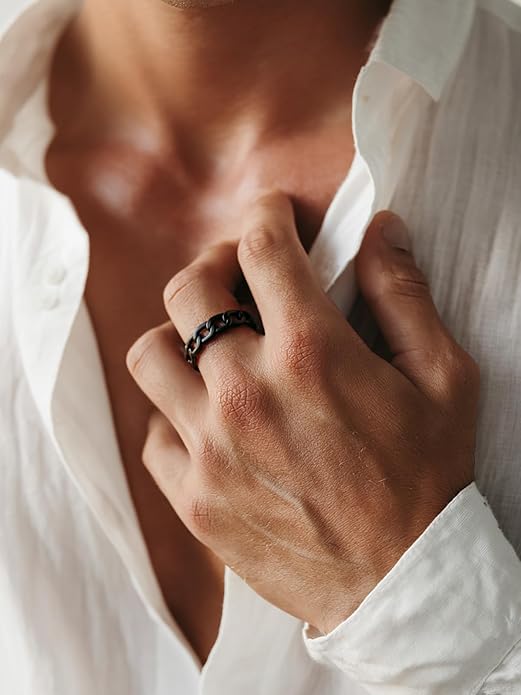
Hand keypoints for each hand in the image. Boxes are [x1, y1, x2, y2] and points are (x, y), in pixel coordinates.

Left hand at [126, 193, 478, 634]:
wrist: (402, 583)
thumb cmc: (428, 479)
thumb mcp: (443, 378)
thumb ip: (404, 294)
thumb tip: (381, 229)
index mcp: (310, 353)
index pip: (263, 248)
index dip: (266, 215)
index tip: (273, 215)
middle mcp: (247, 392)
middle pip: (188, 289)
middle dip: (213, 264)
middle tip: (237, 274)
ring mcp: (210, 448)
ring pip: (150, 355)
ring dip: (179, 336)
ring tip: (212, 347)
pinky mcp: (193, 497)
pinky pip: (153, 432)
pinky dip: (174, 412)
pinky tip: (208, 418)